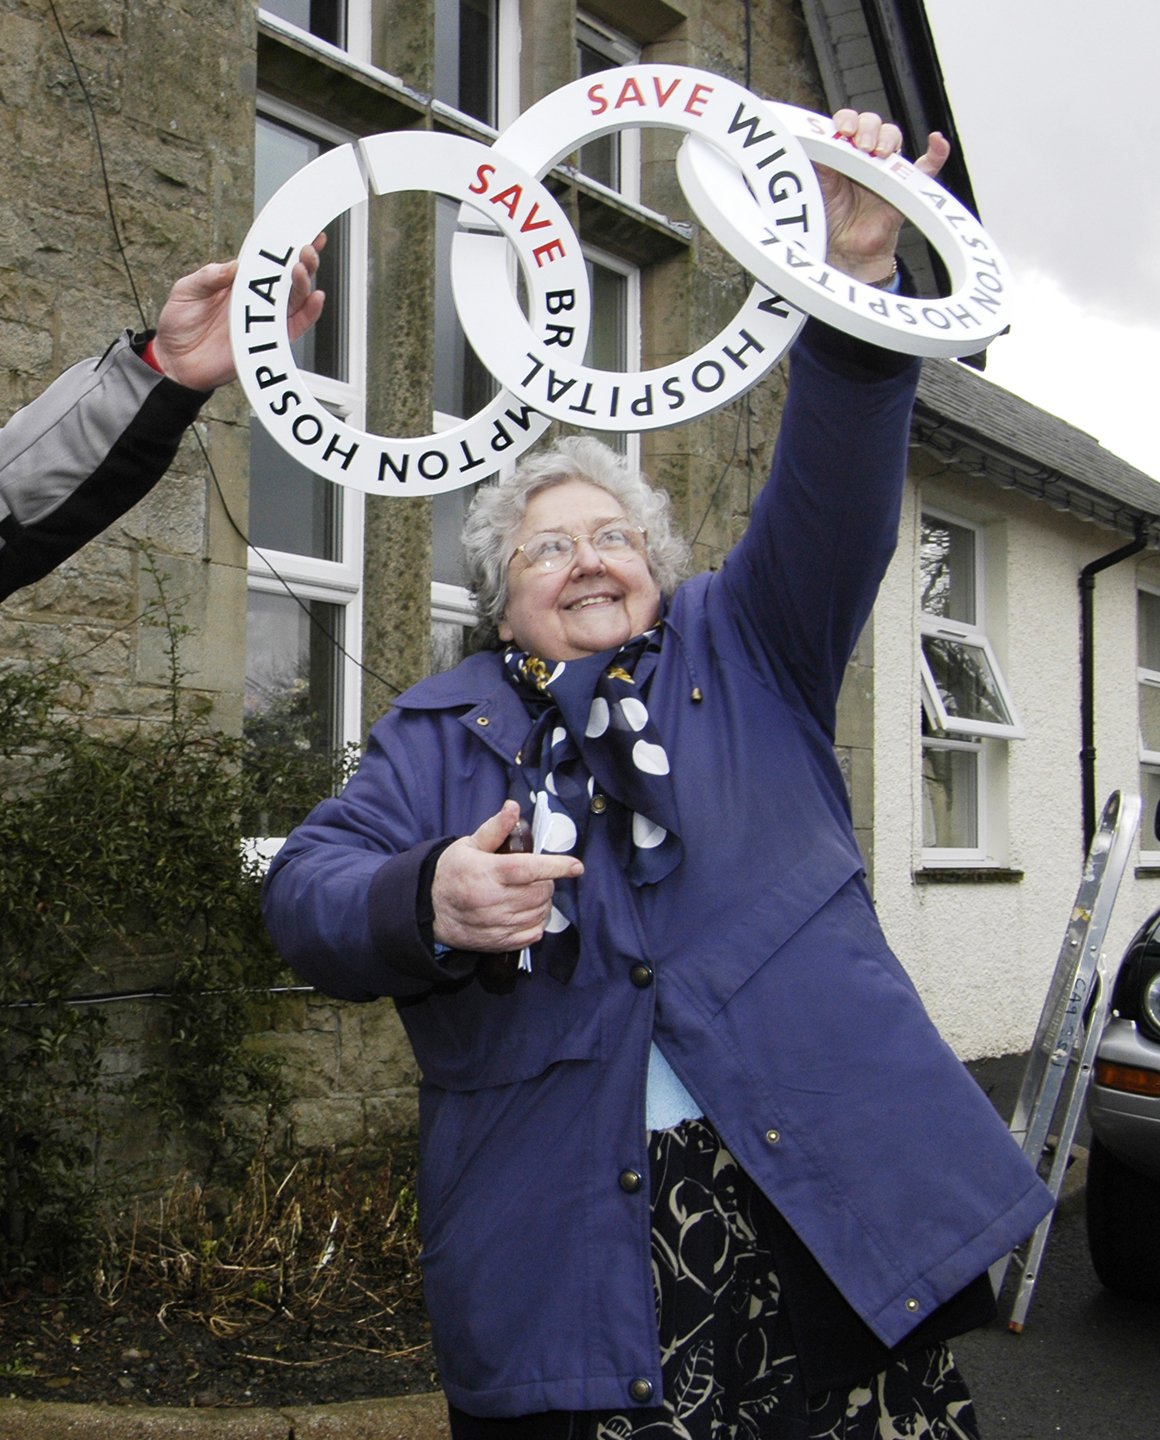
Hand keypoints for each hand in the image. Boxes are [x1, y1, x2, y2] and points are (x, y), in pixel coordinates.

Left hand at [149, 234, 326, 390]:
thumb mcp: (186, 290)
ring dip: (304, 281)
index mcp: (238, 282)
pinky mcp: (268, 341)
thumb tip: (237, 265)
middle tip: (305, 248)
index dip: (284, 246)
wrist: (176, 362)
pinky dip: (309, 313)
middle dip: (301, 259)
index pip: (266, 261)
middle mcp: (256, 300)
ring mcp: (264, 320)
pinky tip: (315, 298)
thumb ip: (210, 276)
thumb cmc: (179, 325)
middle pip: (288, 277)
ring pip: (295, 298)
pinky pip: (295, 326)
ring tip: (303, 267)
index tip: (300, 229)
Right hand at [431, 801, 583, 952]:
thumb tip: (513, 807)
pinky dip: (537, 922)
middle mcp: (492, 901)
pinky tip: (527, 911)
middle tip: (538, 876)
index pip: (530, 869)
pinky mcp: (498, 942)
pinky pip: (532, 934)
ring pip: (539, 913)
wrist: (429, 909)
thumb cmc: (451, 873)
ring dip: (543, 902)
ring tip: (532, 892)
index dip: (557, 866)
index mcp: (487, 873)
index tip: (576, 866)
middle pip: (540, 892)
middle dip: (548, 882)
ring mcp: (496, 924)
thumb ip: (495, 829)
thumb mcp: (468, 845)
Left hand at [818, 111, 950, 282]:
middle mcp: (865, 156)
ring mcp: (886, 169)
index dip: (847, 120)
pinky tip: (937, 142)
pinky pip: (928, 167)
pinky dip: (937, 153)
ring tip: (879, 153)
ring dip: (888, 138)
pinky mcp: (905, 187)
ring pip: (893, 138)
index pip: (850, 122)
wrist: (846, 251)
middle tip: (861, 146)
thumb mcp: (818, 185)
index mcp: (843, 152)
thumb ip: (817, 161)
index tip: (842, 130)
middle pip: (872, 124)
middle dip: (867, 129)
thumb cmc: (832, 219)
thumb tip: (809, 138)